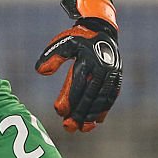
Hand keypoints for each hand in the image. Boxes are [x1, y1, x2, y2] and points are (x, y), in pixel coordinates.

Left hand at [36, 0, 121, 132]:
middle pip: (90, 95)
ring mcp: (112, 72)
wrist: (102, 29)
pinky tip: (98, 121)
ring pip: (102, 98)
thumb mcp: (62, 43)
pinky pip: (112, 96)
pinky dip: (105, 109)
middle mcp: (102, 67)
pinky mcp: (117, 76)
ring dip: (93, 115)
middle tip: (69, 127)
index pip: (77, 84)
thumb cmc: (78, 38)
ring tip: (83, 128)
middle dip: (80, 113)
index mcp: (87, 59)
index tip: (59, 112)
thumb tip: (40, 72)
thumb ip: (51, 57)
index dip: (69, 99)